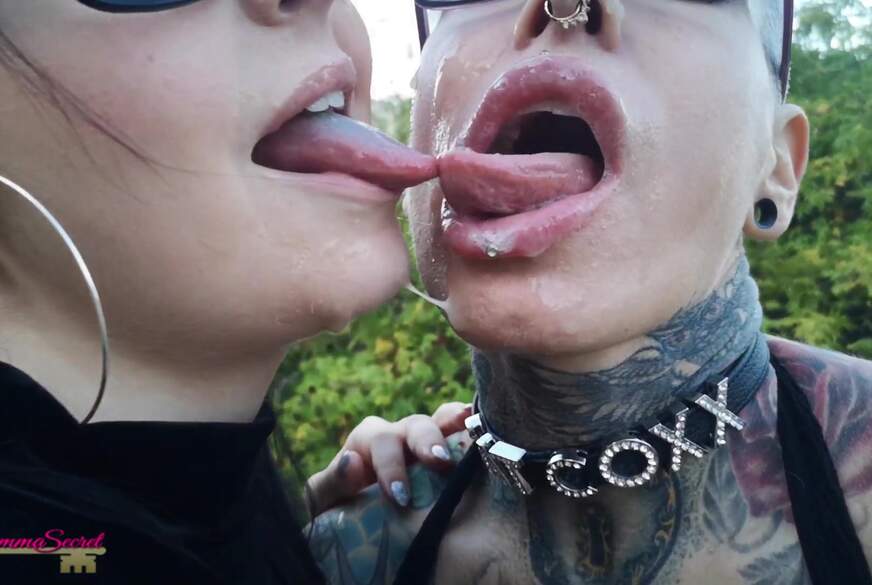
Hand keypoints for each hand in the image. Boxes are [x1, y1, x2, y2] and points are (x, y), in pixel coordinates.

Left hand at [307, 402, 470, 514]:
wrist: (361, 517)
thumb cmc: (342, 504)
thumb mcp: (327, 499)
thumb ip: (331, 483)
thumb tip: (351, 462)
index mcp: (369, 440)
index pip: (380, 441)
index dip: (391, 465)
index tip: (399, 495)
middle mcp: (401, 434)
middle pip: (415, 425)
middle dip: (427, 441)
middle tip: (439, 461)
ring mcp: (427, 440)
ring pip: (442, 422)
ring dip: (455, 427)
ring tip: (469, 428)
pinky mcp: (449, 450)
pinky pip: (462, 431)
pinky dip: (473, 426)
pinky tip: (484, 427)